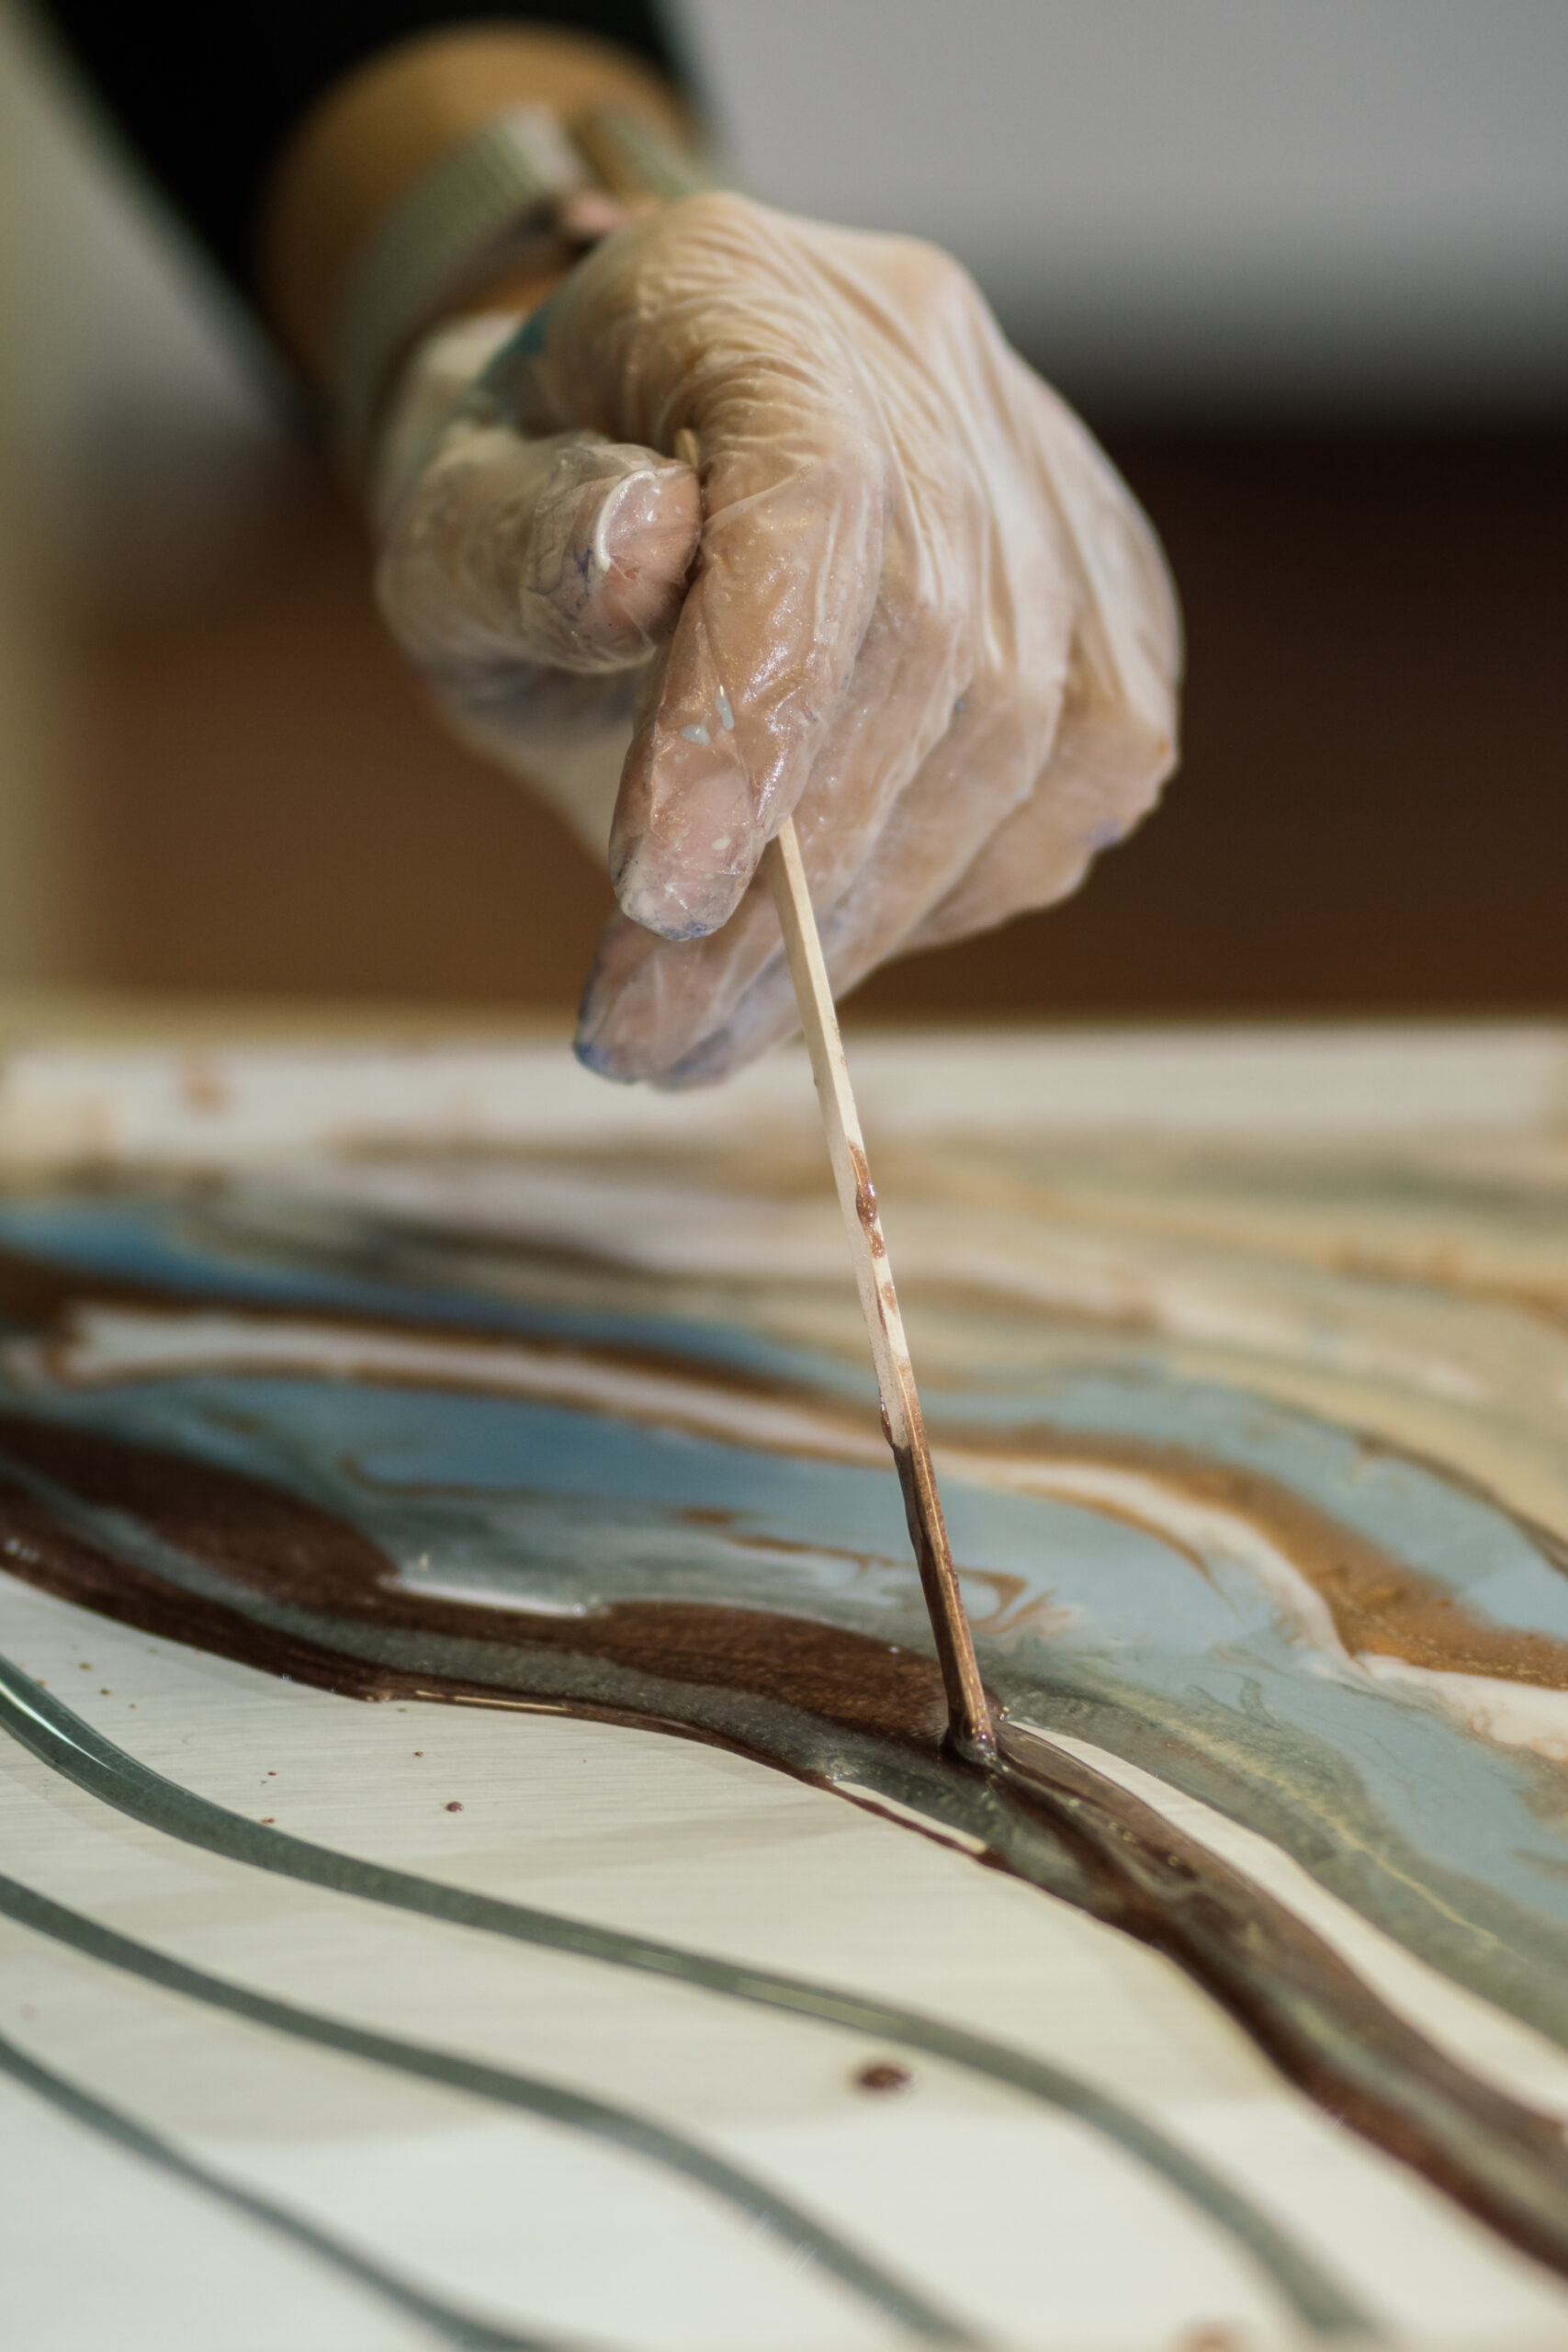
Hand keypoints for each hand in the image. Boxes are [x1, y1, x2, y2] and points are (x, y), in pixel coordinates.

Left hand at [374, 191, 1180, 1085]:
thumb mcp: (450, 525)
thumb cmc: (526, 509)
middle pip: (932, 647)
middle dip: (793, 888)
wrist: (627, 454)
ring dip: (874, 921)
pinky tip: (850, 940)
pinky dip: (972, 883)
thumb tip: (636, 558)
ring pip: (1031, 733)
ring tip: (717, 1026)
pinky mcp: (1104, 580)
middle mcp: (921, 351)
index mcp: (740, 288)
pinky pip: (1095, 767)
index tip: (658, 901)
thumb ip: (518, 543)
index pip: (809, 494)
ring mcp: (1036, 463)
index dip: (755, 709)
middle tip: (654, 1035)